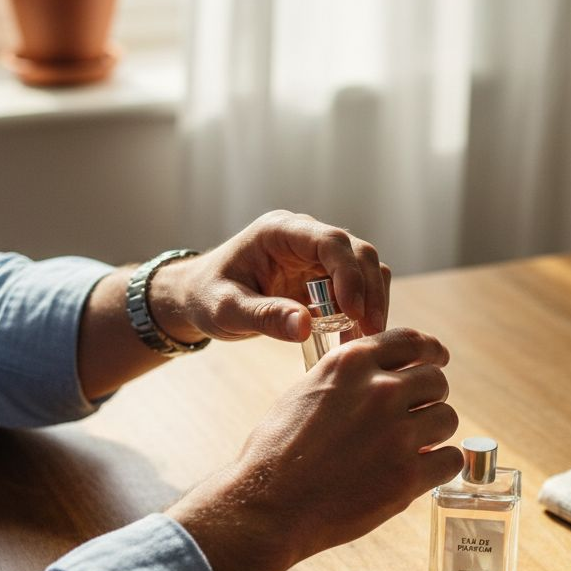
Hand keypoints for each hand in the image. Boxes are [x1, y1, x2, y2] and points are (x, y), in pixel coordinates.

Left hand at [152, 210, 390, 343]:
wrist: (198, 297)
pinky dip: (362, 311)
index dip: (349, 274)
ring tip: (364, 339)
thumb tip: (305, 327)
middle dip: (369, 291)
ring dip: (372, 301)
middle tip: (371, 332)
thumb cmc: (205, 297)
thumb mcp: (225, 310)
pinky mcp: (322, 275)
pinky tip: (354, 339)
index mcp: (278, 232)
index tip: (354, 312)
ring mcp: (316, 255)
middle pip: (357, 252)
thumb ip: (263, 316)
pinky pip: (355, 288)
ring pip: (364, 269)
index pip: (330, 241)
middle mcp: (303, 236)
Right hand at [167, 328, 462, 570]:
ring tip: (413, 448)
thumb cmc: (278, 451)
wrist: (268, 504)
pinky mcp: (408, 475)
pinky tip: (421, 471)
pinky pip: (451, 460)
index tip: (437, 360)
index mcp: (351, 362)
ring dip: (434, 433)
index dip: (430, 352)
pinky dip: (439, 466)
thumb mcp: (306, 390)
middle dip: (430, 398)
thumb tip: (383, 378)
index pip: (412, 341)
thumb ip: (348, 378)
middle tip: (417, 417)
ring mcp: (397, 433)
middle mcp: (380, 390)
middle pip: (436, 380)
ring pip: (447, 418)